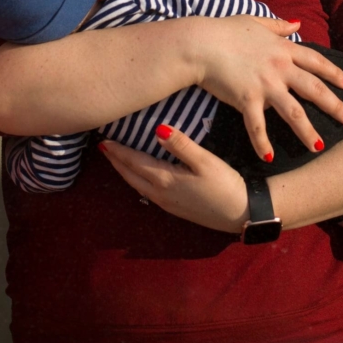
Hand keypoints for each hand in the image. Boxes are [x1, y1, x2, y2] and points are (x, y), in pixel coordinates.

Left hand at [99, 128, 248, 232]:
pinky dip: (136, 179)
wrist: (239, 213)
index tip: (103, 139)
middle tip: (103, 147)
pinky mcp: (174, 208)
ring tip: (116, 158)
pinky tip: (140, 174)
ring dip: (124, 171)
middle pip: (130, 176)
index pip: (134, 162)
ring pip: (136, 185)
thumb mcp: (205, 161)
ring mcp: (166, 203)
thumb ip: (181, 145)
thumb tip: (157, 129)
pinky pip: (146, 191)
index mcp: (165, 180)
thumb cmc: (224, 184)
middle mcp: (160, 194)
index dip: (118, 151)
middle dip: (116, 161)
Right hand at [184, 14, 342, 159]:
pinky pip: (257, 125)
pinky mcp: (246, 99)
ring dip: (307, 131)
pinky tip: (268, 157)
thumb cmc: (224, 30)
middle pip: (313, 88)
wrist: (201, 43)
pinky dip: (262, 142)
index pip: (315, 61)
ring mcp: (264, 85)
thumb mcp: (255, 22)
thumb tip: (295, 23)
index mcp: (283, 49)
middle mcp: (279, 68)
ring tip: (319, 146)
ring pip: (293, 111)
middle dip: (334, 105)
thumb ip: (277, 25)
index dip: (333, 72)